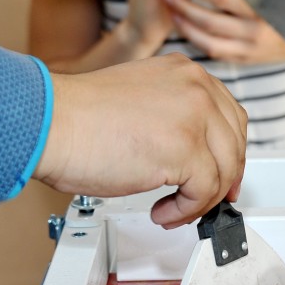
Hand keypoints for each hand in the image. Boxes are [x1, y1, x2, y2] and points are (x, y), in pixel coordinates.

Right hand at [34, 54, 247, 228]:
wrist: (49, 124)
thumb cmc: (79, 118)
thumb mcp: (140, 100)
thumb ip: (173, 115)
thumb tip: (194, 151)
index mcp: (186, 73)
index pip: (230, 114)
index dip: (230, 150)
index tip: (223, 173)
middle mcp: (196, 88)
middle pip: (234, 142)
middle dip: (225, 178)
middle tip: (207, 200)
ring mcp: (194, 117)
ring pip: (224, 170)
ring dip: (202, 199)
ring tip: (174, 209)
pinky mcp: (185, 149)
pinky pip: (205, 192)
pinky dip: (186, 210)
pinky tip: (163, 211)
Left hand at [162, 0, 284, 63]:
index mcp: (264, 9)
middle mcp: (256, 31)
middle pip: (212, 20)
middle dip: (186, 6)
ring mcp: (249, 48)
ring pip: (209, 40)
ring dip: (186, 24)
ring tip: (171, 8)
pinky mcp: (244, 59)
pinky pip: (214, 51)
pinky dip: (195, 39)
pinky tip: (183, 25)